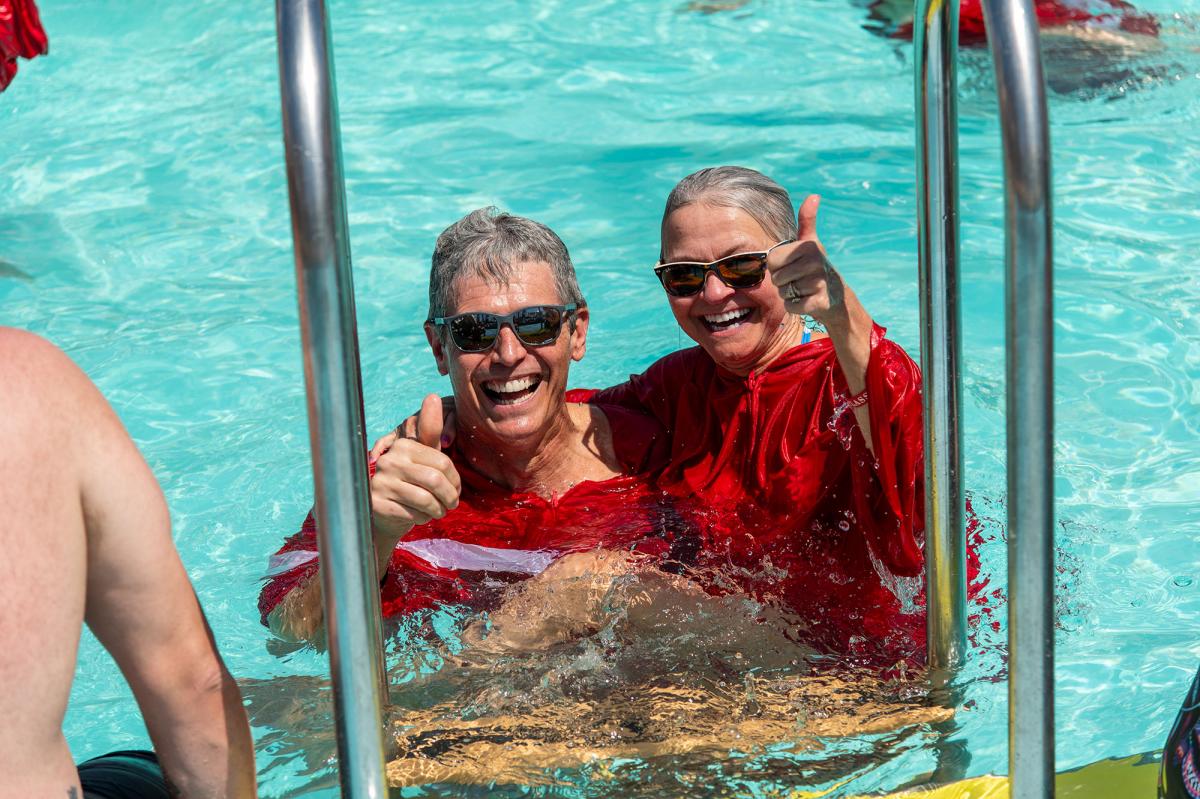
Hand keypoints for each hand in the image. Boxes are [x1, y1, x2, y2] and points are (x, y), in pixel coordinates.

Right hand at [369, 394, 461, 544]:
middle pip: (436, 481)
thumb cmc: (409, 480)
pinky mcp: (378, 504)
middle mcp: (390, 461)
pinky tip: (420, 516)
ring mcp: (382, 482)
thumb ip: (431, 431)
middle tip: (452, 505)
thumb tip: (433, 395)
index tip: (456, 490)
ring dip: (438, 510)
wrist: (382, 510)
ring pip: (426, 500)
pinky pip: (413, 514)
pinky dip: (423, 518)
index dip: (455, 480)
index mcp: (404, 446)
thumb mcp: (422, 457)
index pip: (443, 462)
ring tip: (439, 511)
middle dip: (450, 497)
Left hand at [766, 195, 845, 325]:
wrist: (835, 295)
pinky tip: (808, 300)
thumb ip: (807, 220)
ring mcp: (817, 282)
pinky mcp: (818, 302)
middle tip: (799, 279)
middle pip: (775, 278)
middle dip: (783, 282)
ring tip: (804, 289)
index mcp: (807, 246)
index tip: (792, 265)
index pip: (771, 261)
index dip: (777, 267)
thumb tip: (814, 196)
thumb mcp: (810, 242)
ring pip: (783, 293)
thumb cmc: (815, 266)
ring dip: (790, 294)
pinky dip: (795, 307)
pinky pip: (791, 306)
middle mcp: (814, 262)